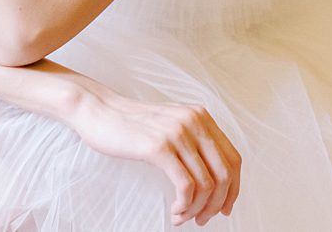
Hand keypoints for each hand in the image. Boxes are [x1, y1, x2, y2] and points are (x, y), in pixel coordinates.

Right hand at [64, 85, 240, 225]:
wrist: (98, 110)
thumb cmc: (130, 124)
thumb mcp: (170, 125)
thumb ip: (192, 142)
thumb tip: (212, 181)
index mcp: (201, 117)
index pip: (234, 159)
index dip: (233, 189)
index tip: (223, 208)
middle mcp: (195, 121)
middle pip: (225, 174)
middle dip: (217, 204)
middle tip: (201, 220)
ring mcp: (178, 133)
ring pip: (207, 184)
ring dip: (197, 209)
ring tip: (181, 217)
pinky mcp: (159, 147)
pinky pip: (186, 186)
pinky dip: (184, 206)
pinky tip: (174, 211)